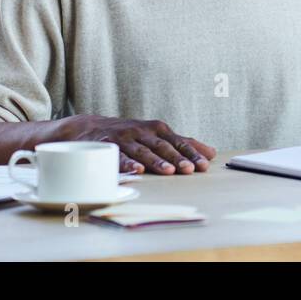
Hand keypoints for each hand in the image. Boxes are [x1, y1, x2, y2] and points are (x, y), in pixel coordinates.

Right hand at [62, 114, 215, 174]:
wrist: (89, 128)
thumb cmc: (131, 134)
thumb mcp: (157, 135)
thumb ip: (183, 143)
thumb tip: (211, 152)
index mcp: (157, 129)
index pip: (178, 141)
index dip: (191, 153)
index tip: (204, 164)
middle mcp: (142, 132)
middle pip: (162, 146)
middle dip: (177, 157)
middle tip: (190, 169)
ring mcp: (125, 138)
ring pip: (143, 151)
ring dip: (156, 161)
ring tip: (169, 172)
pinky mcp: (108, 147)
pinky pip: (119, 156)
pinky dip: (128, 163)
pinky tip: (138, 170)